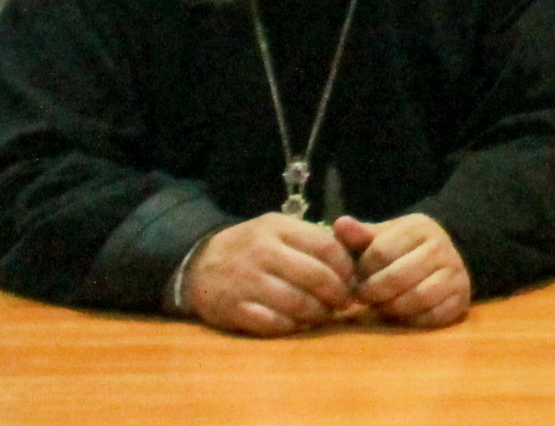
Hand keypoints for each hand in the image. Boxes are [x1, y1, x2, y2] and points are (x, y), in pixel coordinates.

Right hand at [181, 213, 357, 335]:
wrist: (199, 263)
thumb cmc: (251, 247)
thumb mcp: (279, 230)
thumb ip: (313, 239)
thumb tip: (355, 259)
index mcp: (278, 228)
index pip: (326, 247)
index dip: (346, 268)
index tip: (353, 280)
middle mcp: (262, 251)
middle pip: (316, 276)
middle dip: (337, 294)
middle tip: (343, 303)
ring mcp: (245, 281)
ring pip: (297, 302)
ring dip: (317, 313)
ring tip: (322, 315)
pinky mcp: (232, 309)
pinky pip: (272, 323)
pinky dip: (291, 326)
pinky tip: (296, 324)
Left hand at [334, 212, 472, 328]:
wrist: (448, 256)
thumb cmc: (406, 248)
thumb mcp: (385, 236)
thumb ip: (360, 235)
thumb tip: (340, 224)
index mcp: (420, 228)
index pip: (380, 251)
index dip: (362, 270)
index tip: (356, 278)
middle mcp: (442, 248)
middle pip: (397, 276)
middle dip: (374, 292)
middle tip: (364, 298)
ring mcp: (455, 274)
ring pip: (417, 297)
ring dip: (392, 307)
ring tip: (381, 306)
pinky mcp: (461, 299)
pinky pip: (433, 316)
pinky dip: (413, 319)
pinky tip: (402, 314)